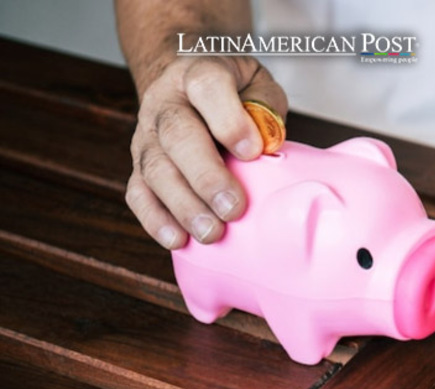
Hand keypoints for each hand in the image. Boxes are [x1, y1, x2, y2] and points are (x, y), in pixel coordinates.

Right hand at [126, 56, 286, 248]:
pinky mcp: (138, 165)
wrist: (186, 82)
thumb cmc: (232, 90)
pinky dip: (156, 219)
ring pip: (155, 169)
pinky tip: (177, 239)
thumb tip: (267, 143)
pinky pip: (138, 193)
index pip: (208, 88)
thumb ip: (265, 106)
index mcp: (198, 74)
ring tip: (211, 233)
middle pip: (177, 136)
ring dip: (183, 206)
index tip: (252, 152)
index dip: (229, 121)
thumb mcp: (257, 83)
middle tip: (233, 208)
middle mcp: (165, 103)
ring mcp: (146, 136)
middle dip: (206, 177)